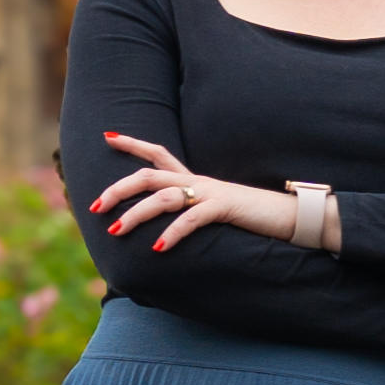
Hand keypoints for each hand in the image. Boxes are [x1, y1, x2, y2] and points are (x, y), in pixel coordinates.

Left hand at [87, 133, 303, 249]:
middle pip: (148, 177)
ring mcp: (211, 193)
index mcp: (194, 180)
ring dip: (137, 214)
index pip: (159, 154)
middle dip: (118, 189)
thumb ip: (189, 213)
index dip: (133, 144)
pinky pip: (193, 218)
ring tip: (116, 231)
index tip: (107, 136)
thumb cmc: (250, 217)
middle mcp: (198, 181)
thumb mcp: (212, 212)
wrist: (290, 216)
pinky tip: (158, 248)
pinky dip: (174, 232)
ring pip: (164, 198)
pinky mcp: (226, 207)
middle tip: (94, 206)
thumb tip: (161, 229)